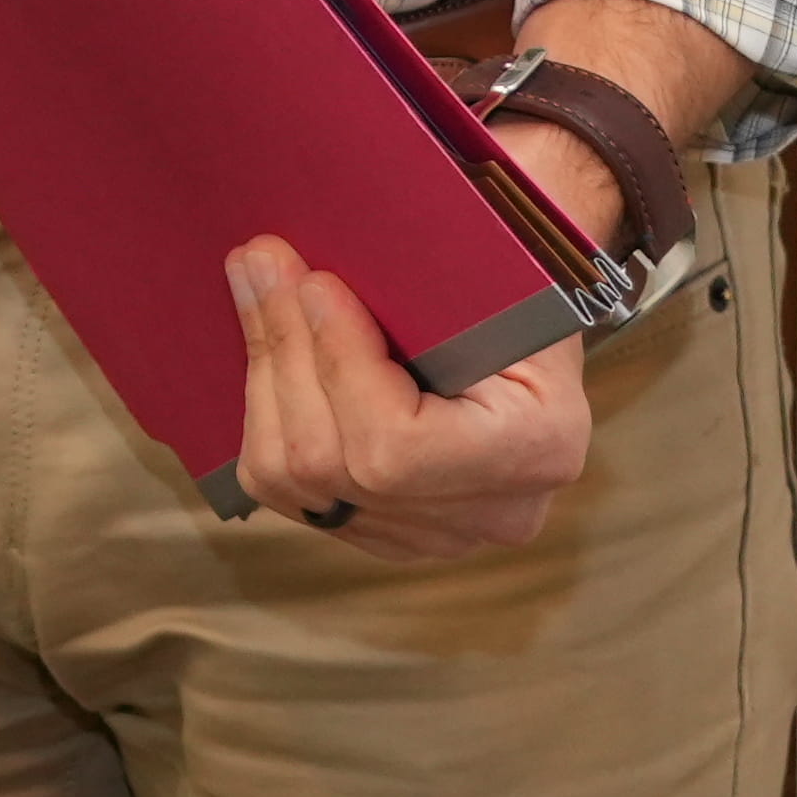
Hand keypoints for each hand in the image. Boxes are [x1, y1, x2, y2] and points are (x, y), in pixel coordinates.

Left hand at [221, 236, 592, 558]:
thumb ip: (415, 265)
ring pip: (298, 480)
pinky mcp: (387, 531)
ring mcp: (437, 536)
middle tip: (259, 262)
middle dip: (285, 351)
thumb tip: (298, 260)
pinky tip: (271, 352)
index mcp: (540, 448)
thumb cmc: (510, 278)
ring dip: (265, 377)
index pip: (397, 446)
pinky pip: (289, 490)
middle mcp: (493, 514)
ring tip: (257, 289)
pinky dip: (267, 414)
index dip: (339, 363)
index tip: (314, 282)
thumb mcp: (492, 264)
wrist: (525, 315)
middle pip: (335, 464)